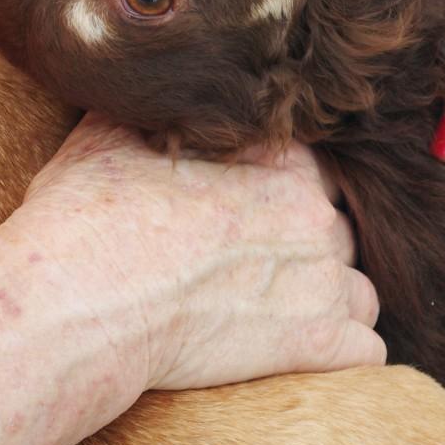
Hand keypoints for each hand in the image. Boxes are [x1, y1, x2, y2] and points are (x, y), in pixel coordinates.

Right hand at [0, 116, 382, 444]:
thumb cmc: (85, 216)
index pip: (315, 170)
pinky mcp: (316, 347)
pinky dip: (344, 356)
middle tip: (254, 275)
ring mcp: (321, 283)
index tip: (250, 219)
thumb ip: (157, 111)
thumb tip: (155, 87)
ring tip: (279, 319)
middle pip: (338, 231)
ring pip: (360, 292)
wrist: (77, 304)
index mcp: (278, 161)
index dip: (283, 193)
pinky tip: (305, 358)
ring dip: (332, 304)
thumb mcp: (112, 133)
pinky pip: (367, 353)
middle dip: (307, 250)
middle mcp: (313, 216)